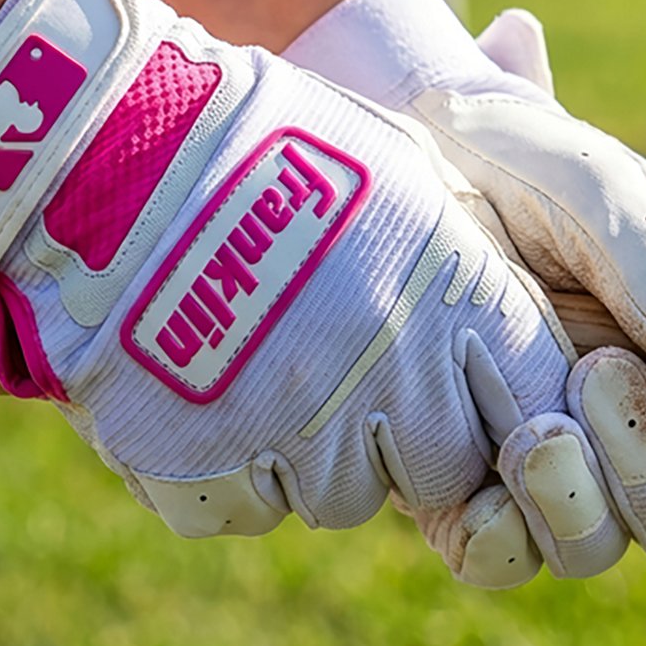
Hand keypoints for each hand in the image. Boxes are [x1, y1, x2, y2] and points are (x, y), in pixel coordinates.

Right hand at [0, 0, 595, 587]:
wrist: (110, 145)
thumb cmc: (268, 140)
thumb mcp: (406, 164)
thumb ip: (480, 255)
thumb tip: (518, 319)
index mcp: (456, 305)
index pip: (535, 412)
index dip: (499, 404)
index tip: (463, 382)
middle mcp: (393, 385)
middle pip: (438, 471)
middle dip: (402, 435)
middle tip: (339, 359)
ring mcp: (297, 437)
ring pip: (339, 494)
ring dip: (307, 447)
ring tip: (253, 347)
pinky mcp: (204, 474)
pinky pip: (244, 506)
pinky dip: (224, 464)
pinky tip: (195, 377)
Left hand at [286, 0, 645, 567]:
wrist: (399, 154)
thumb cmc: (518, 165)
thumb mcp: (593, 187)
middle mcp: (621, 433)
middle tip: (601, 373)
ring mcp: (537, 463)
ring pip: (587, 547)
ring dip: (576, 503)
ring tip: (533, 427)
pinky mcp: (452, 482)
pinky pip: (491, 555)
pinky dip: (497, 538)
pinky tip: (481, 488)